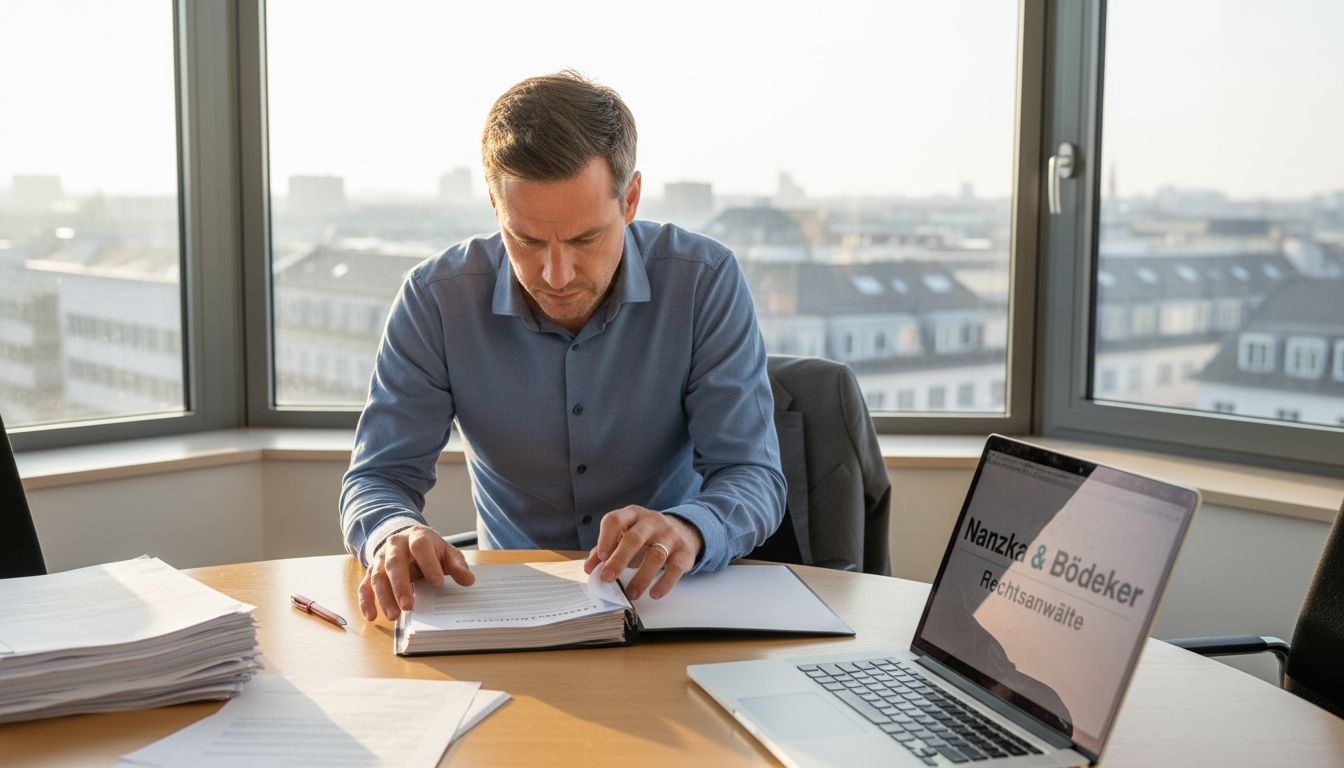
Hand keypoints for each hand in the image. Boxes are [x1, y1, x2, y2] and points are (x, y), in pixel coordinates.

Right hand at [357, 524, 473, 620]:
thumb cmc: (431, 550)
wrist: (408, 540)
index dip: (429, 564)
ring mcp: (381, 558)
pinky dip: (366, 601)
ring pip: (378, 576)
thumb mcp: (447, 553)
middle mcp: (395, 546)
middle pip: (394, 563)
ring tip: (394, 616)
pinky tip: (372, 616)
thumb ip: (457, 566)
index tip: (438, 583)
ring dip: (384, 597)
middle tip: (408, 606)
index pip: (421, 547)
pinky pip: (365, 586)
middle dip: (401, 585)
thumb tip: (469, 580)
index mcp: (417, 537)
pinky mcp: (371, 572)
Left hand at [583, 506, 702, 600]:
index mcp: (632, 515)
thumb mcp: (624, 537)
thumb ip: (604, 550)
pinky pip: (675, 568)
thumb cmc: (645, 537)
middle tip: (608, 578)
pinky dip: (664, 583)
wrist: (682, 530)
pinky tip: (654, 593)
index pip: (615, 520)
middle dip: (619, 559)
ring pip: (656, 555)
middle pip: (634, 538)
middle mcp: (652, 521)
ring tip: (631, 594)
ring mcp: (670, 535)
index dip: (606, 538)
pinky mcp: (684, 551)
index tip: (601, 558)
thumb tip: (589, 569)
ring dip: (641, 578)